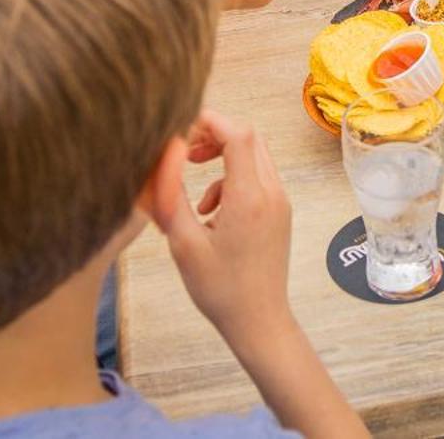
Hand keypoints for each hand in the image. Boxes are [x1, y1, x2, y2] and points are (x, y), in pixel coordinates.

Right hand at [150, 110, 297, 344]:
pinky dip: (233, 180)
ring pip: (254, 156)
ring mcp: (280, 202)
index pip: (237, 134)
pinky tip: (211, 212)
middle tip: (184, 156)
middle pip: (248, 138)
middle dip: (214, 137)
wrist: (258, 321)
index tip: (181, 129)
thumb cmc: (220, 289)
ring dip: (223, 161)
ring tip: (195, 196)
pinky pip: (258, 178)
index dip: (209, 122)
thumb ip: (170, 195)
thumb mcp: (183, 243)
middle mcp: (272, 193)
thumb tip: (162, 156)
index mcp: (249, 198)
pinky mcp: (280, 212)